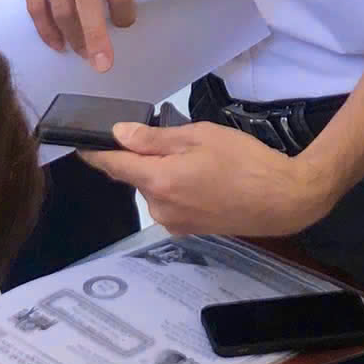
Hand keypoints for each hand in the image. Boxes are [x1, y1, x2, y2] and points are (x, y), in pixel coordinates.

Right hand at [16, 0, 148, 64]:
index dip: (123, 11)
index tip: (126, 23)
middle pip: (84, 4)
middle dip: (95, 39)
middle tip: (104, 65)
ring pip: (58, 9)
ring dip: (72, 38)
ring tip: (85, 55)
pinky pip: (34, 5)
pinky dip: (45, 29)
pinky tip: (57, 43)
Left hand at [83, 120, 333, 239]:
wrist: (283, 200)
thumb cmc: (245, 161)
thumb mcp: (200, 136)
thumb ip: (155, 138)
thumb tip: (119, 134)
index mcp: (159, 181)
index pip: (113, 166)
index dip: (95, 153)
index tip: (80, 143)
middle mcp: (158, 207)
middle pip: (135, 177)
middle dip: (144, 158)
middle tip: (178, 141)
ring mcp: (172, 223)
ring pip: (153, 190)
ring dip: (162, 174)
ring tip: (198, 161)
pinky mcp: (187, 230)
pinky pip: (169, 203)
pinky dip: (175, 188)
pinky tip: (203, 180)